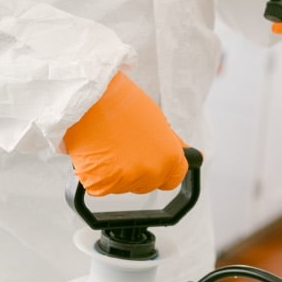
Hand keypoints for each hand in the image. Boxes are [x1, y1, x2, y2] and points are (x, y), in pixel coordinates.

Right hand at [63, 72, 187, 195]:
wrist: (87, 94)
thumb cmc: (119, 100)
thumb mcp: (156, 120)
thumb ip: (171, 145)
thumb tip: (194, 157)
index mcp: (169, 157)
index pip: (174, 178)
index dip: (163, 169)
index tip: (152, 159)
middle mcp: (151, 172)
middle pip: (147, 184)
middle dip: (137, 170)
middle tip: (122, 144)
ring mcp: (126, 181)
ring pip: (123, 186)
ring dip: (115, 172)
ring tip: (106, 144)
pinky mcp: (100, 184)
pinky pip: (100, 187)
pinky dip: (95, 175)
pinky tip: (94, 152)